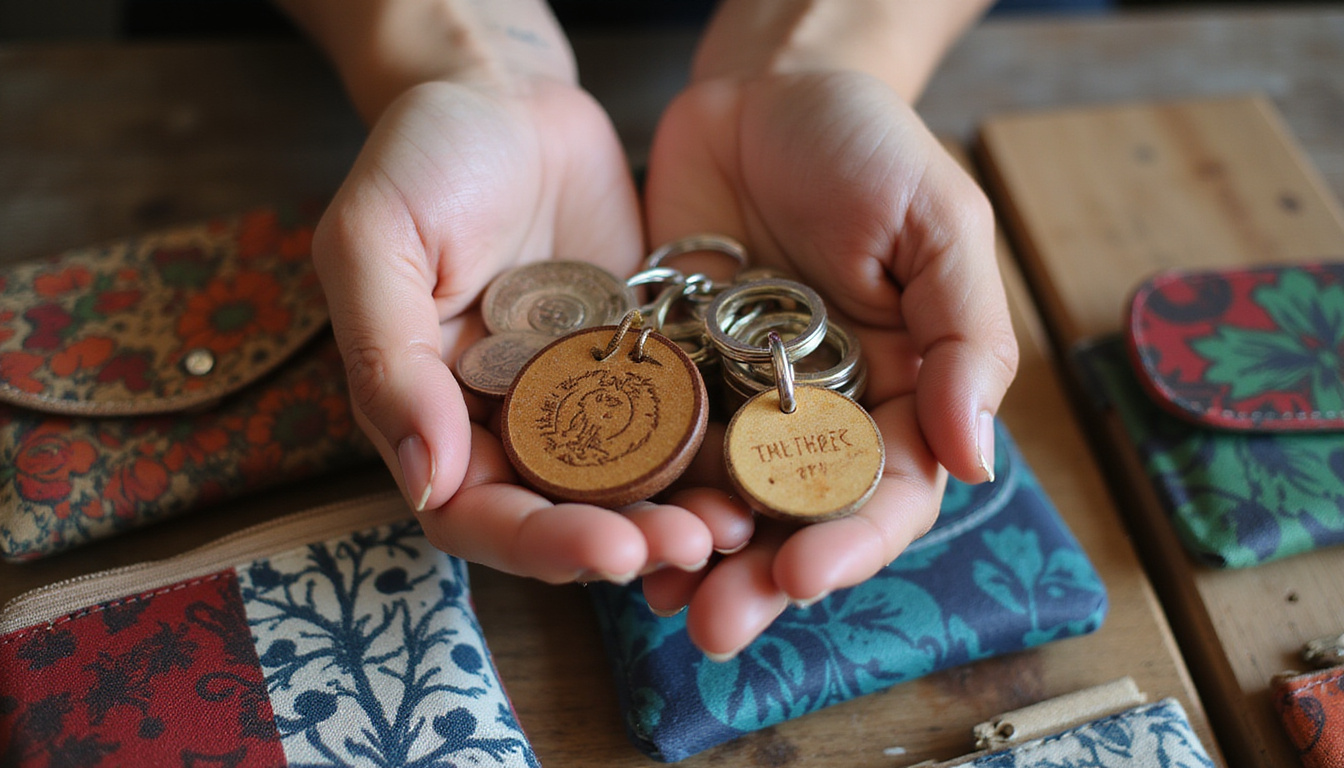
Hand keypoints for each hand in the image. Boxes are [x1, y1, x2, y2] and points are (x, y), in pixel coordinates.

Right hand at [311, 78, 714, 583]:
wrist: (511, 96)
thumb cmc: (424, 156)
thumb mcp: (376, 237)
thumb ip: (386, 356)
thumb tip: (428, 478)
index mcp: (431, 410)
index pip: (473, 512)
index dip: (537, 542)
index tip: (607, 548)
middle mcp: (506, 420)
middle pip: (559, 514)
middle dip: (622, 541)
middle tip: (689, 548)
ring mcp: (579, 395)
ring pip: (626, 483)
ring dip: (677, 514)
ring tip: (734, 526)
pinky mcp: (641, 361)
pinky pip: (677, 419)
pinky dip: (711, 451)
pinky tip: (758, 463)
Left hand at [639, 71, 1018, 656]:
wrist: (765, 88)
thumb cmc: (869, 146)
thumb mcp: (940, 226)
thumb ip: (966, 339)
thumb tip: (976, 460)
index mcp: (899, 393)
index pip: (885, 493)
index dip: (849, 542)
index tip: (805, 574)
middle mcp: (816, 414)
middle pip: (794, 521)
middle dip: (759, 577)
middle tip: (717, 625)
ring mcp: (737, 399)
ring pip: (717, 500)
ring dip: (690, 555)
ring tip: (658, 595)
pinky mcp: (669, 372)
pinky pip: (649, 443)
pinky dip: (633, 489)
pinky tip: (604, 527)